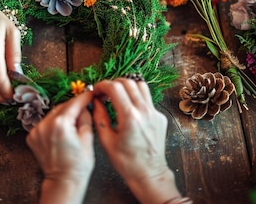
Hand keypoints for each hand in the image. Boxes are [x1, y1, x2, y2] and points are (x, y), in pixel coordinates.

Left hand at [26, 92, 94, 202]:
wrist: (63, 182)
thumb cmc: (78, 165)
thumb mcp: (88, 139)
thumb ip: (85, 118)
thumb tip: (85, 106)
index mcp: (60, 124)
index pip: (74, 103)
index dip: (84, 97)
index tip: (90, 93)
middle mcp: (45, 124)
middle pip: (62, 106)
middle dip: (74, 106)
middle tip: (85, 107)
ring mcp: (36, 130)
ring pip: (53, 113)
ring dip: (63, 114)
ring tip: (74, 120)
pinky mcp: (32, 136)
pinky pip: (45, 123)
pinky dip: (53, 122)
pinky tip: (62, 129)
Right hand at [92, 78, 182, 202]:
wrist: (149, 174)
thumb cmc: (126, 162)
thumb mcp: (106, 141)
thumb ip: (99, 117)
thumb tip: (96, 101)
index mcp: (129, 117)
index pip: (115, 88)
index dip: (102, 86)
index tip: (96, 91)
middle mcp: (144, 111)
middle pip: (128, 82)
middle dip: (113, 84)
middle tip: (105, 93)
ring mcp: (154, 113)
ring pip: (141, 86)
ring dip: (127, 87)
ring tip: (117, 96)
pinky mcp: (160, 117)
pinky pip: (147, 99)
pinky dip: (136, 97)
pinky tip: (129, 109)